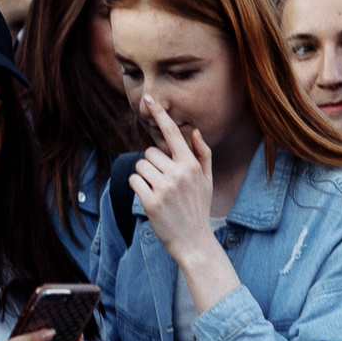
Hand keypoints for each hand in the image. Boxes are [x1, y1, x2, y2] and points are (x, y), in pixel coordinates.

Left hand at [130, 98, 221, 262]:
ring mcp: (164, 187)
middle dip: (152, 164)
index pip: (173, 135)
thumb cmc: (199, 208)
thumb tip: (195, 131)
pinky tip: (150, 198)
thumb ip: (202, 154)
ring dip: (144, 176)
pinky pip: (134, 180)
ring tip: (158, 191)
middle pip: (150, 152)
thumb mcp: (207, 181)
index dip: (160, 115)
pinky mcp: (150, 200)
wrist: (193, 240)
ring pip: (140, 165)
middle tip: (164, 183)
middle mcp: (178, 174)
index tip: (150, 99)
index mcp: (192, 166)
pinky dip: (138, 187)